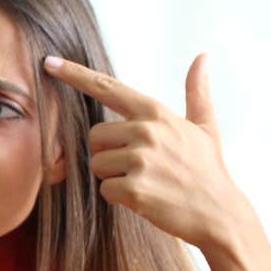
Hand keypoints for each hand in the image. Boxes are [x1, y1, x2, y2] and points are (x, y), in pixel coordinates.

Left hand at [43, 53, 250, 252]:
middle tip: (141, 166)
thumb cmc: (208, 170)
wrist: (221, 214)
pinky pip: (105, 189)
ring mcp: (141, 159)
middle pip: (94, 136)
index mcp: (157, 113)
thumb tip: (201, 57)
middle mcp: (147, 131)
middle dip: (108, 153)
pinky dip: (119, 197)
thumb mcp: (204, 127)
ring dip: (114, 177)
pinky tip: (146, 198)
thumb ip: (197, 92)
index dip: (75, 75)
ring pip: (96, 164)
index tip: (49, 62)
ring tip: (147, 181)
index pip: (108, 88)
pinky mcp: (135, 188)